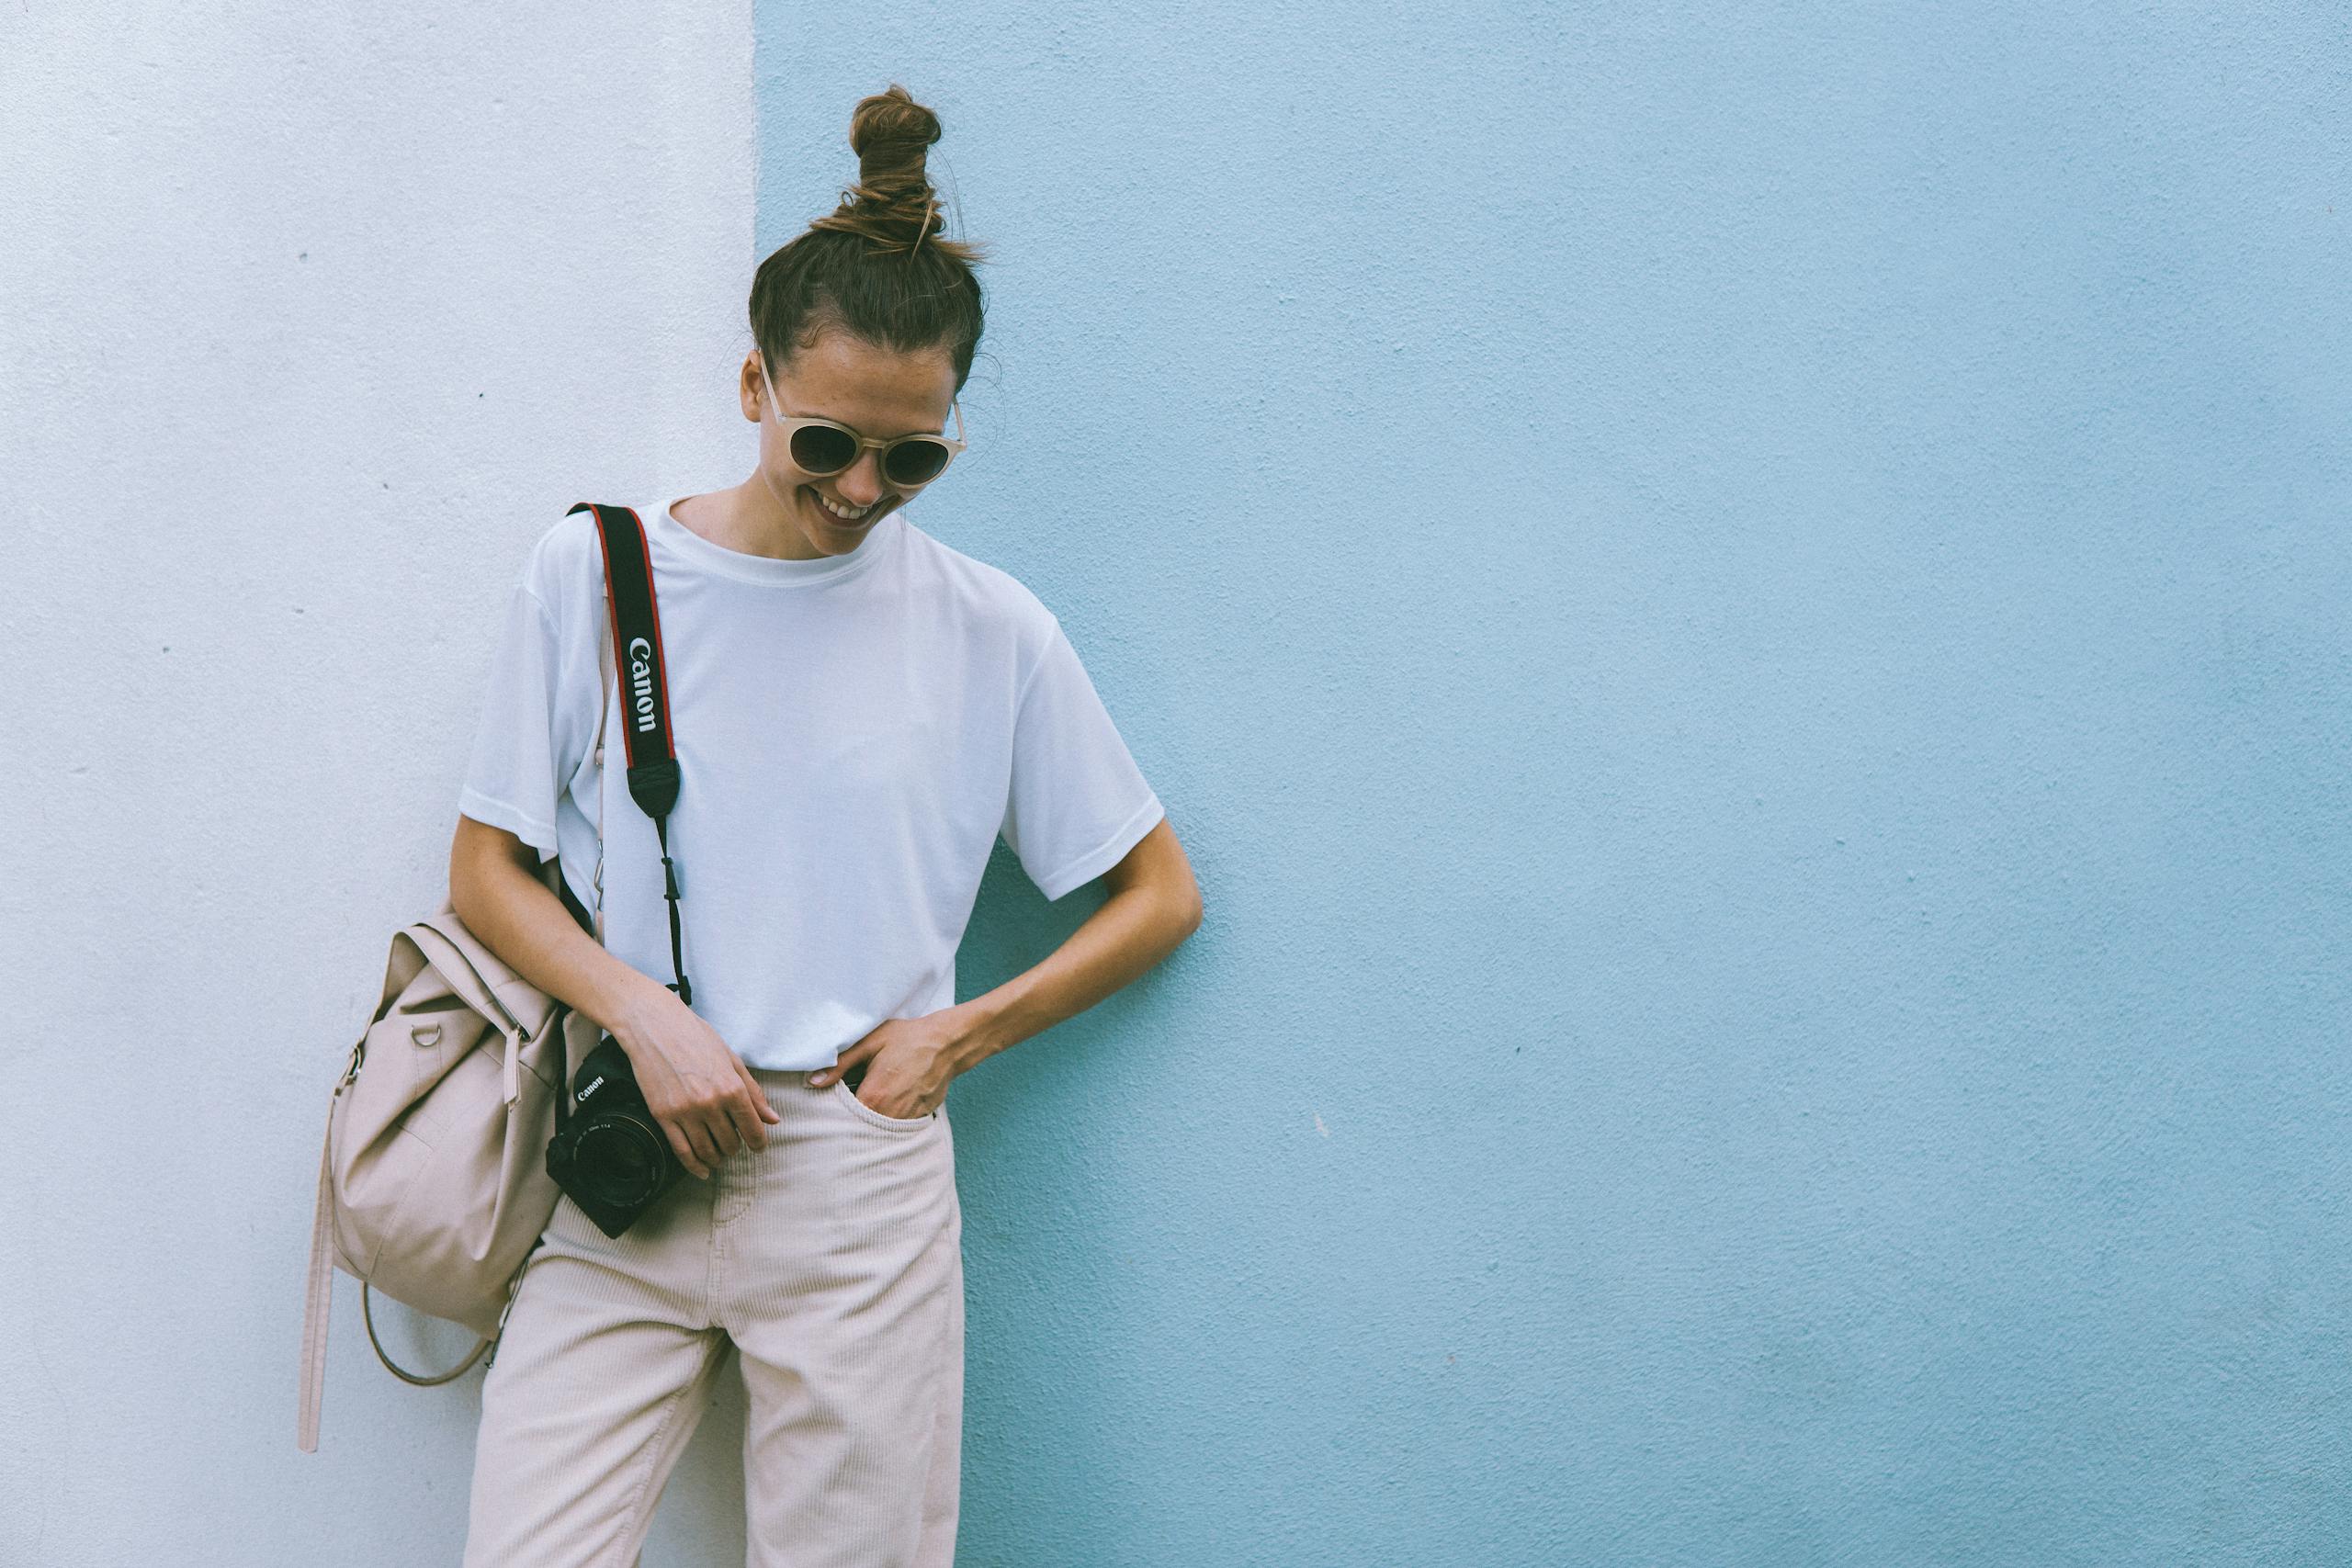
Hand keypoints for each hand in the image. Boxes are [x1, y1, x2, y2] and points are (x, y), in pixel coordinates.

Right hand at [608, 982, 780, 1178]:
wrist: (654, 1026)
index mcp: (731, 1087)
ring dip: (717, 1158)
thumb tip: (773, 1119)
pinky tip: (702, 1169)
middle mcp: (710, 1103)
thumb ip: (753, 1092)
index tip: (758, 1147)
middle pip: (730, 1143)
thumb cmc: (694, 1037)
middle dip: (735, 1147)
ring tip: (719, 1155)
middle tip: (734, 1144)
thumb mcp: (730, 1059)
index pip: (752, 1128)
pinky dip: (694, 1166)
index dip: (758, 1142)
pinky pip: (682, 1151)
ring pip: (707, 1151)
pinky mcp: (663, 1116)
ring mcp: (685, 1112)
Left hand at [806, 1006, 976, 1119]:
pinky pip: (896, 1128)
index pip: (842, 1119)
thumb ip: (839, 1064)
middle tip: (849, 1101)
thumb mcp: (870, 1043)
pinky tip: (888, 1102)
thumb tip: (812, 1082)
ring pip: (878, 1130)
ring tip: (871, 1100)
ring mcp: (907, 1120)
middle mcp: (890, 1115)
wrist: (947, 1043)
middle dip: (850, 1120)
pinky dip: (887, 1120)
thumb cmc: (907, 1039)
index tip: (830, 1104)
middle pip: (860, 1128)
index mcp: (874, 1097)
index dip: (833, 1113)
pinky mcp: (919, 1120)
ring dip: (869, 1121)